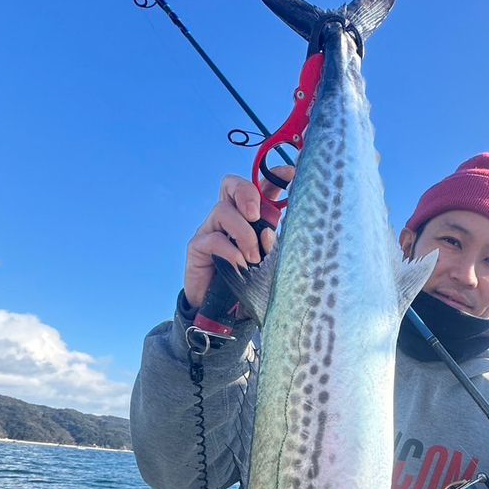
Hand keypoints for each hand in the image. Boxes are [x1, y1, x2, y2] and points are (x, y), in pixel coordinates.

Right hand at [183, 167, 293, 307]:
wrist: (222, 313)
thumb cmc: (250, 285)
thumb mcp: (269, 263)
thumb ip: (272, 245)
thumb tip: (271, 232)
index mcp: (250, 217)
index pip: (260, 188)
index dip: (273, 177)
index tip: (290, 175)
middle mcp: (229, 218)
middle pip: (231, 185)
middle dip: (246, 193)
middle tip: (256, 216)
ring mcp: (211, 230)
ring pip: (224, 210)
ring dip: (244, 234)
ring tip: (253, 260)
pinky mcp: (198, 247)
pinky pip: (214, 239)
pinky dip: (231, 252)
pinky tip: (240, 266)